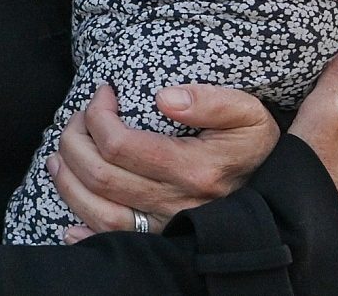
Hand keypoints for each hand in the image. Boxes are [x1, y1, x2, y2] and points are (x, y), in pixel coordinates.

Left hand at [50, 83, 279, 240]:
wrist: (280, 197)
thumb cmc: (256, 148)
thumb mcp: (249, 114)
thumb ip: (211, 100)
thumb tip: (163, 97)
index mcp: (193, 169)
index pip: (120, 145)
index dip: (98, 116)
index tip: (103, 94)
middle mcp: (175, 203)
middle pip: (101, 176)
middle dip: (74, 142)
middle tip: (76, 120)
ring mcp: (166, 227)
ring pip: (98, 212)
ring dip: (67, 182)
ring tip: (58, 156)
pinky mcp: (161, 241)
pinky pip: (113, 244)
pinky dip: (83, 233)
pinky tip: (70, 219)